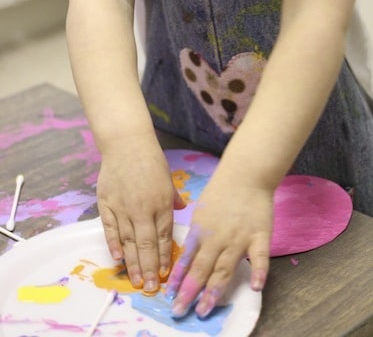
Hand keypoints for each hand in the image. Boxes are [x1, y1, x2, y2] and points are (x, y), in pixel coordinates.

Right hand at [96, 135, 185, 293]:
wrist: (126, 143)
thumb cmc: (150, 160)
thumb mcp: (168, 178)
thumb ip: (174, 198)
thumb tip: (182, 211)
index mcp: (161, 202)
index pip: (163, 236)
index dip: (164, 257)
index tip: (165, 274)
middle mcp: (143, 208)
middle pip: (146, 244)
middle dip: (149, 268)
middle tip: (150, 288)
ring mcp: (123, 207)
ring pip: (128, 241)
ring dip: (132, 263)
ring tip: (136, 281)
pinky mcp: (106, 203)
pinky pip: (110, 228)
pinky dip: (113, 244)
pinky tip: (117, 259)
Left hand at [166, 170, 272, 317]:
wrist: (245, 174)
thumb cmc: (221, 191)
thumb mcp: (200, 211)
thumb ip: (196, 235)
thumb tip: (188, 256)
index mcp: (201, 230)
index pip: (186, 259)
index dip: (178, 279)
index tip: (170, 297)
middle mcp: (217, 238)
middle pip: (201, 269)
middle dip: (189, 293)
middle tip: (180, 312)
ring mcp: (239, 239)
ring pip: (224, 269)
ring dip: (213, 291)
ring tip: (204, 310)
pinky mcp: (260, 237)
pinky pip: (259, 258)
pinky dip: (258, 272)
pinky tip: (254, 287)